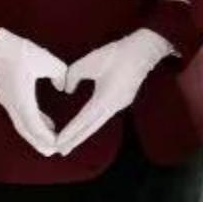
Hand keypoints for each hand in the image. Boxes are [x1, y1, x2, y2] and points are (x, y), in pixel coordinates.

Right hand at [0, 29, 68, 157]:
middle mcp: (12, 104)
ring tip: (50, 140)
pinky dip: (32, 122)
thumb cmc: (18, 51)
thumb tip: (62, 86)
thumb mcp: (46, 60)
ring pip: (22, 124)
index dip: (45, 137)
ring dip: (35, 134)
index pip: (34, 126)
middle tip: (52, 152)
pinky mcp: (6, 95)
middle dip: (39, 142)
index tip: (56, 145)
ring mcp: (7, 101)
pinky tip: (43, 121)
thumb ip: (59, 74)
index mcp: (21, 99)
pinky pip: (20, 115)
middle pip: (26, 130)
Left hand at [51, 28, 175, 155]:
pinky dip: (92, 124)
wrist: (144, 49)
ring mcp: (120, 105)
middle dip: (76, 140)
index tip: (58, 142)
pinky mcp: (123, 101)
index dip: (70, 132)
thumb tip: (68, 90)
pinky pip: (104, 116)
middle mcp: (113, 106)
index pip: (83, 120)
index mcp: (104, 98)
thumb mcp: (89, 61)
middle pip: (91, 127)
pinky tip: (86, 126)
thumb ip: (73, 76)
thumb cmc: (117, 54)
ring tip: (70, 143)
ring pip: (98, 123)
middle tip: (60, 151)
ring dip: (84, 133)